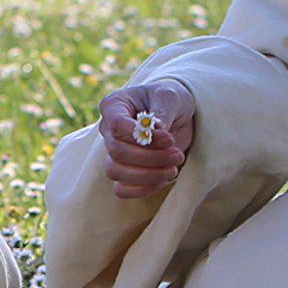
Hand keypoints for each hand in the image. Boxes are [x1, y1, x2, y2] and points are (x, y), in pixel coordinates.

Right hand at [97, 80, 197, 201]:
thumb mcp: (170, 97)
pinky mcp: (124, 171)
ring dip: (148, 175)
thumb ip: (162, 113)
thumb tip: (158, 131)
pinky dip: (144, 189)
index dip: (140, 135)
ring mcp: (113, 152)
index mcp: (114, 105)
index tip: (168, 138)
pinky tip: (165, 179)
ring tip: (174, 168)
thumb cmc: (170, 100)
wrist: (178, 115)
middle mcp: (109, 130)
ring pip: (116, 172)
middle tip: (177, 154)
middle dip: (150, 158)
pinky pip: (122, 189)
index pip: (116, 124)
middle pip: (117, 151)